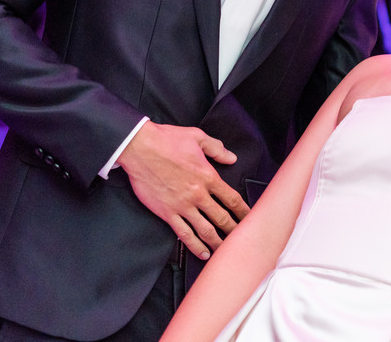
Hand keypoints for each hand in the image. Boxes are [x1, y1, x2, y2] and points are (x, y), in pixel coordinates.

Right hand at [117, 122, 250, 258]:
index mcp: (207, 176)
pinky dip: (195, 246)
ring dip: (218, 242)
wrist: (140, 148)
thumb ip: (217, 148)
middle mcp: (198, 194)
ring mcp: (183, 206)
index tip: (251, 219)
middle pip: (222, 218)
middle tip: (243, 240)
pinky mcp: (167, 213)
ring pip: (206, 230)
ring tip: (227, 251)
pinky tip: (203, 253)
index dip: (244, 211)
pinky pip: (184, 234)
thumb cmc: (166, 140)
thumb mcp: (197, 137)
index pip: (232, 199)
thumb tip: (231, 158)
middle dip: (234, 230)